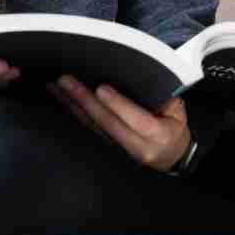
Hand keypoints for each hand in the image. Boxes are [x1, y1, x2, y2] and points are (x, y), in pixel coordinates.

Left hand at [49, 76, 190, 171]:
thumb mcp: (178, 111)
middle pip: (108, 123)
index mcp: (159, 135)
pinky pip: (90, 128)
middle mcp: (138, 146)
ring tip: (56, 86)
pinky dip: (75, 112)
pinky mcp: (109, 146)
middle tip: (66, 81)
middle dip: (85, 100)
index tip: (100, 88)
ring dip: (72, 105)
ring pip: (93, 126)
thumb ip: (162, 97)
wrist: (172, 157)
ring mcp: (121, 149)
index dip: (118, 104)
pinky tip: (62, 99)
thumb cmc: (175, 128)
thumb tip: (139, 77)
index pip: (137, 120)